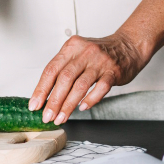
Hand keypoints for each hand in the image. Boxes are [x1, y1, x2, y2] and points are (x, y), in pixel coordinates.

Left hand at [29, 34, 148, 123]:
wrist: (128, 46)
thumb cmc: (99, 53)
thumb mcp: (78, 53)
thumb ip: (63, 70)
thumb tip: (46, 96)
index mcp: (72, 47)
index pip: (51, 69)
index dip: (41, 89)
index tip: (35, 105)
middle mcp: (85, 52)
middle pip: (64, 78)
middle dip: (54, 101)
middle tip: (47, 116)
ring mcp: (100, 61)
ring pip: (81, 85)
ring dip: (69, 105)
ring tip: (61, 117)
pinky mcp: (114, 71)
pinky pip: (101, 88)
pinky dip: (91, 99)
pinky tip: (83, 107)